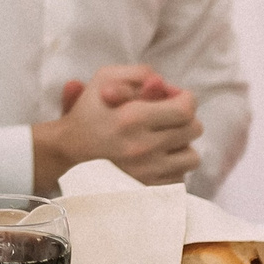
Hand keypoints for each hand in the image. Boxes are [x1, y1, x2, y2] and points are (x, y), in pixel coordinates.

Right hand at [33, 62, 200, 190]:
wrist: (69, 150)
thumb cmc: (89, 111)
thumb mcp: (105, 79)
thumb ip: (140, 74)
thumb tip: (166, 84)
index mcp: (133, 118)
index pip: (186, 109)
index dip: (185, 98)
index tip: (174, 98)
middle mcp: (142, 147)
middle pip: (194, 130)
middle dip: (184, 119)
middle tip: (167, 118)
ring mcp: (146, 173)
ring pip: (192, 156)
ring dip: (182, 145)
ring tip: (163, 140)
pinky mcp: (146, 189)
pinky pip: (181, 177)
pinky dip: (173, 166)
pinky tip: (156, 158)